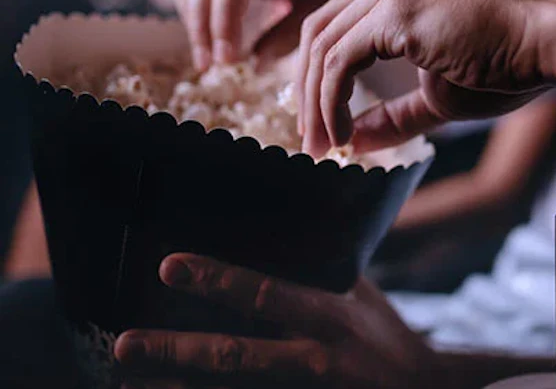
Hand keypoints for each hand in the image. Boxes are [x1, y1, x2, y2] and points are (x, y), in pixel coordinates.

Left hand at [115, 254, 449, 388]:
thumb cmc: (383, 336)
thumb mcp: (359, 295)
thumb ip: (320, 269)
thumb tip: (280, 230)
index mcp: (328, 318)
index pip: (265, 294)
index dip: (218, 280)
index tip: (171, 265)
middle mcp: (314, 359)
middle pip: (236, 357)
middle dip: (177, 350)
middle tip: (123, 343)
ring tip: (130, 388)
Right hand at [164, 0, 376, 69]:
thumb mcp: (326, 6)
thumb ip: (292, 33)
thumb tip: (254, 63)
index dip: (223, 19)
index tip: (227, 59)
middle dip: (202, 23)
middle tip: (209, 65)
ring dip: (191, 16)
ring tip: (209, 56)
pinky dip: (189, 3)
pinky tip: (207, 33)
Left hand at [297, 0, 555, 155]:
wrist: (547, 43)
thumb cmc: (504, 67)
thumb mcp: (436, 96)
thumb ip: (390, 116)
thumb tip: (350, 142)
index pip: (334, 28)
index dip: (316, 79)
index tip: (321, 125)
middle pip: (316, 32)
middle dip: (305, 93)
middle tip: (311, 142)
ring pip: (322, 47)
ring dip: (315, 104)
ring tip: (323, 146)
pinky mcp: (397, 10)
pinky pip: (340, 59)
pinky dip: (330, 100)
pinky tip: (341, 133)